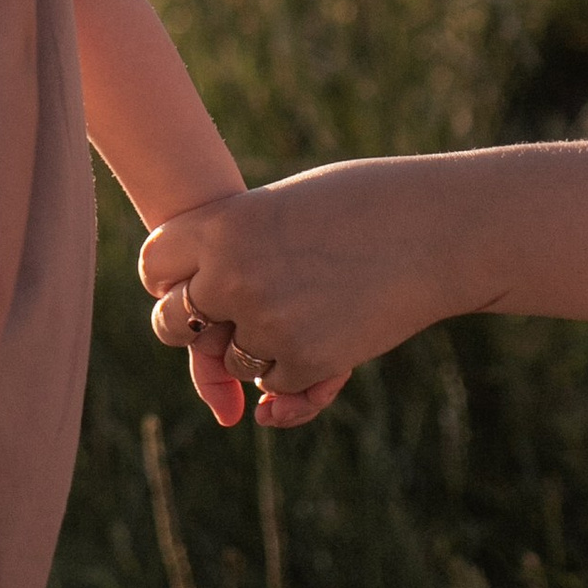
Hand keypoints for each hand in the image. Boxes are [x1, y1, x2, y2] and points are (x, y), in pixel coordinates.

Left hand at [139, 176, 365, 420]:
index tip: (187, 279)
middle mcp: (232, 276)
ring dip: (252, 346)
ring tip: (298, 309)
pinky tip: (328, 331)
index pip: (153, 265)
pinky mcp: (308, 361)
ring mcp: (269, 324)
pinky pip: (275, 384)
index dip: (168, 277)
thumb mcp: (280, 205)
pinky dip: (294, 369)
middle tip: (220, 317)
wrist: (434, 230)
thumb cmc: (360, 203)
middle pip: (173, 324)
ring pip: (229, 359)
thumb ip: (231, 242)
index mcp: (221, 226)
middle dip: (193, 325)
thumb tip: (195, 289)